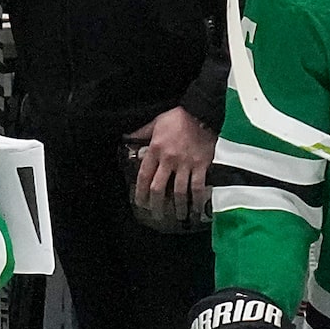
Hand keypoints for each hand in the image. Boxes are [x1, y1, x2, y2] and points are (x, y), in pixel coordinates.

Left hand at [129, 104, 211, 228]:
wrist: (202, 113)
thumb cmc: (178, 117)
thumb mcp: (156, 123)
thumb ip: (142, 133)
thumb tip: (127, 137)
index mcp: (156, 150)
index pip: (144, 176)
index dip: (140, 193)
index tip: (140, 203)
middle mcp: (169, 160)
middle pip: (159, 189)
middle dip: (156, 205)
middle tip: (157, 215)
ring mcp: (186, 164)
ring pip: (179, 192)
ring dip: (178, 207)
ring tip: (178, 216)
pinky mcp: (201, 165)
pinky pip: (198, 187)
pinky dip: (197, 200)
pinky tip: (196, 208)